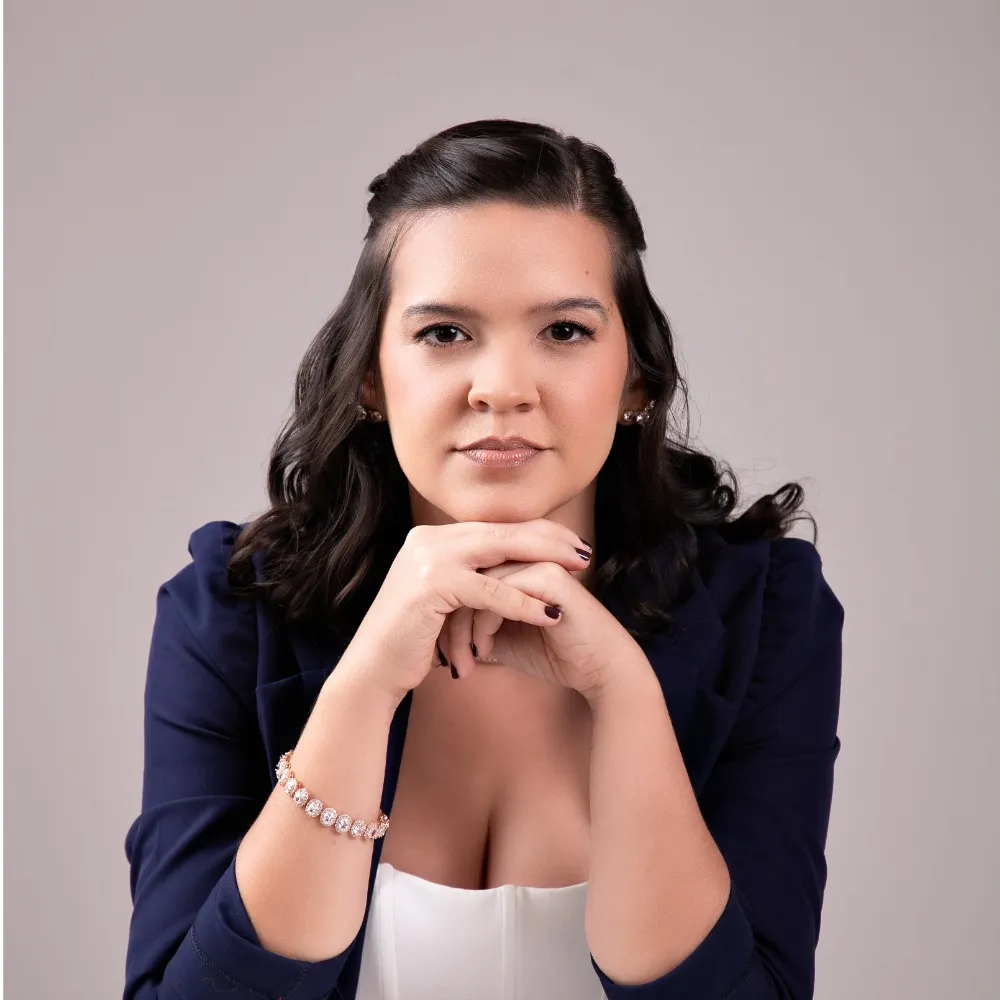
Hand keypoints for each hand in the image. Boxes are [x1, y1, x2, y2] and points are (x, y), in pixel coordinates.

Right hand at [333, 519, 592, 707]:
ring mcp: (428, 557)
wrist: (370, 671)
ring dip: (546, 561)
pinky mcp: (432, 584)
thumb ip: (468, 576)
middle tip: (585, 551)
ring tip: (580, 572)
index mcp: (431, 538)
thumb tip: (508, 567)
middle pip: (503, 531)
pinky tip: (551, 612)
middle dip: (549, 539)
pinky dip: (523, 602)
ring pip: (501, 552)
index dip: (536, 532)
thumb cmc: (410, 642)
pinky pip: (490, 591)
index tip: (570, 542)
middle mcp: (428, 538)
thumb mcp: (441, 598)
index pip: (495, 526)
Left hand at [436, 557, 645, 702]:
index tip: (437, 650)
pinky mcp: (551, 578)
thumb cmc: (556, 655)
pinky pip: (500, 593)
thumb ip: (478, 626)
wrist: (599, 671)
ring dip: (464, 627)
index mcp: (515, 565)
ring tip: (463, 661)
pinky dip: (485, 623)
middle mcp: (525, 557)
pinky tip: (483, 651)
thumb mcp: (505, 641)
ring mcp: (539, 563)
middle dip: (449, 620)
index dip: (446, 612)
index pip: (465, 576)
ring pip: (478, 584)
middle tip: (442, 657)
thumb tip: (444, 633)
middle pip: (466, 576)